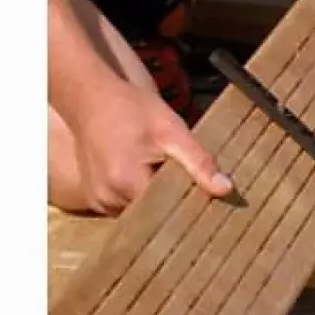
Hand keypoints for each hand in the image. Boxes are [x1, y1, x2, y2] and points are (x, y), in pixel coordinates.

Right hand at [70, 77, 232, 214]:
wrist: (89, 98)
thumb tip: (225, 189)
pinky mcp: (93, 199)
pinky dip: (138, 196)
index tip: (204, 197)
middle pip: (154, 216)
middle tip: (185, 182)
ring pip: (139, 213)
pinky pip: (124, 207)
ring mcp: (97, 202)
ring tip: (162, 174)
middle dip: (172, 204)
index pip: (169, 214)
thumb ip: (198, 161)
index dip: (188, 206)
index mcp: (126, 184)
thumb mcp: (171, 129)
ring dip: (155, 200)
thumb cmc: (130, 108)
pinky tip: (146, 176)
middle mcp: (108, 200)